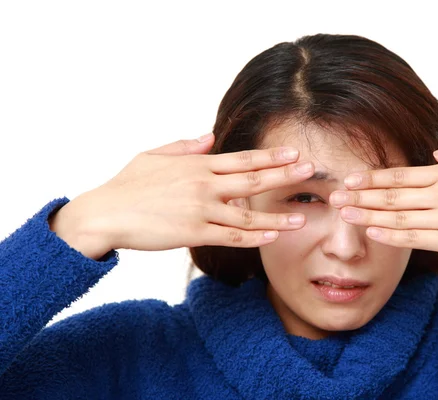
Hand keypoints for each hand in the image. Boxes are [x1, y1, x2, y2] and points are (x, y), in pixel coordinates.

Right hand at [50, 134, 314, 258]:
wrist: (105, 214)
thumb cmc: (128, 184)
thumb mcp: (154, 155)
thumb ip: (186, 147)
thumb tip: (210, 137)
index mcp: (196, 164)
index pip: (241, 159)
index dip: (270, 157)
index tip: (293, 153)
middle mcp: (203, 185)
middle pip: (252, 179)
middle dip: (284, 176)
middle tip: (311, 171)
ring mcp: (200, 210)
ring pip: (247, 214)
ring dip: (276, 216)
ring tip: (301, 218)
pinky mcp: (193, 233)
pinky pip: (231, 236)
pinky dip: (254, 237)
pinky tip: (272, 237)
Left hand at [329, 141, 437, 262]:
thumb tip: (437, 154)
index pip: (401, 174)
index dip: (372, 177)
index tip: (350, 179)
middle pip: (392, 194)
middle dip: (359, 195)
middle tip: (332, 197)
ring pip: (396, 216)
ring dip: (366, 214)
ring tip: (342, 214)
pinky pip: (414, 238)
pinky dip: (390, 235)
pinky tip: (370, 232)